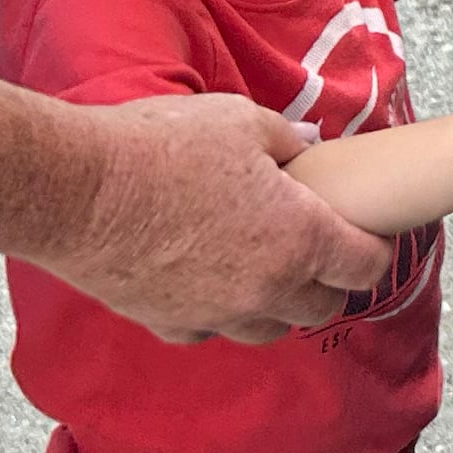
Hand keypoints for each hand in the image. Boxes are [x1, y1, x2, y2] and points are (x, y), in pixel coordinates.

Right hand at [47, 93, 390, 344]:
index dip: (374, 251)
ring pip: (267, 329)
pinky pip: (209, 330)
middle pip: (321, 307)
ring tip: (265, 268)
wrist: (79, 190)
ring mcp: (215, 313)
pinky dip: (217, 312)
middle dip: (328, 283)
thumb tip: (308, 144)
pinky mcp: (166, 324)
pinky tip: (207, 280)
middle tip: (319, 251)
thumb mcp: (244, 121)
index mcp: (300, 238)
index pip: (364, 267)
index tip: (369, 237)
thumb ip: (288, 140)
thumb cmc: (165, 146)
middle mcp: (265, 289)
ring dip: (275, 304)